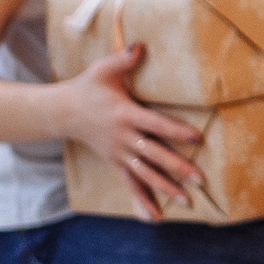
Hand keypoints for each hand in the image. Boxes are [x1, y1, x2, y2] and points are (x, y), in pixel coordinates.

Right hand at [55, 46, 204, 222]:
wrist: (62, 112)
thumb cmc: (88, 88)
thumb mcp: (102, 69)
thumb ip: (123, 59)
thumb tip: (141, 46)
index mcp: (125, 115)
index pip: (155, 125)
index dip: (176, 131)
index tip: (197, 138)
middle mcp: (124, 138)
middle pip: (154, 156)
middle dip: (177, 168)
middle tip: (200, 179)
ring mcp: (119, 154)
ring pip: (145, 174)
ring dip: (166, 189)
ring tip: (187, 202)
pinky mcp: (115, 163)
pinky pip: (130, 184)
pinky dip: (142, 201)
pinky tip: (156, 218)